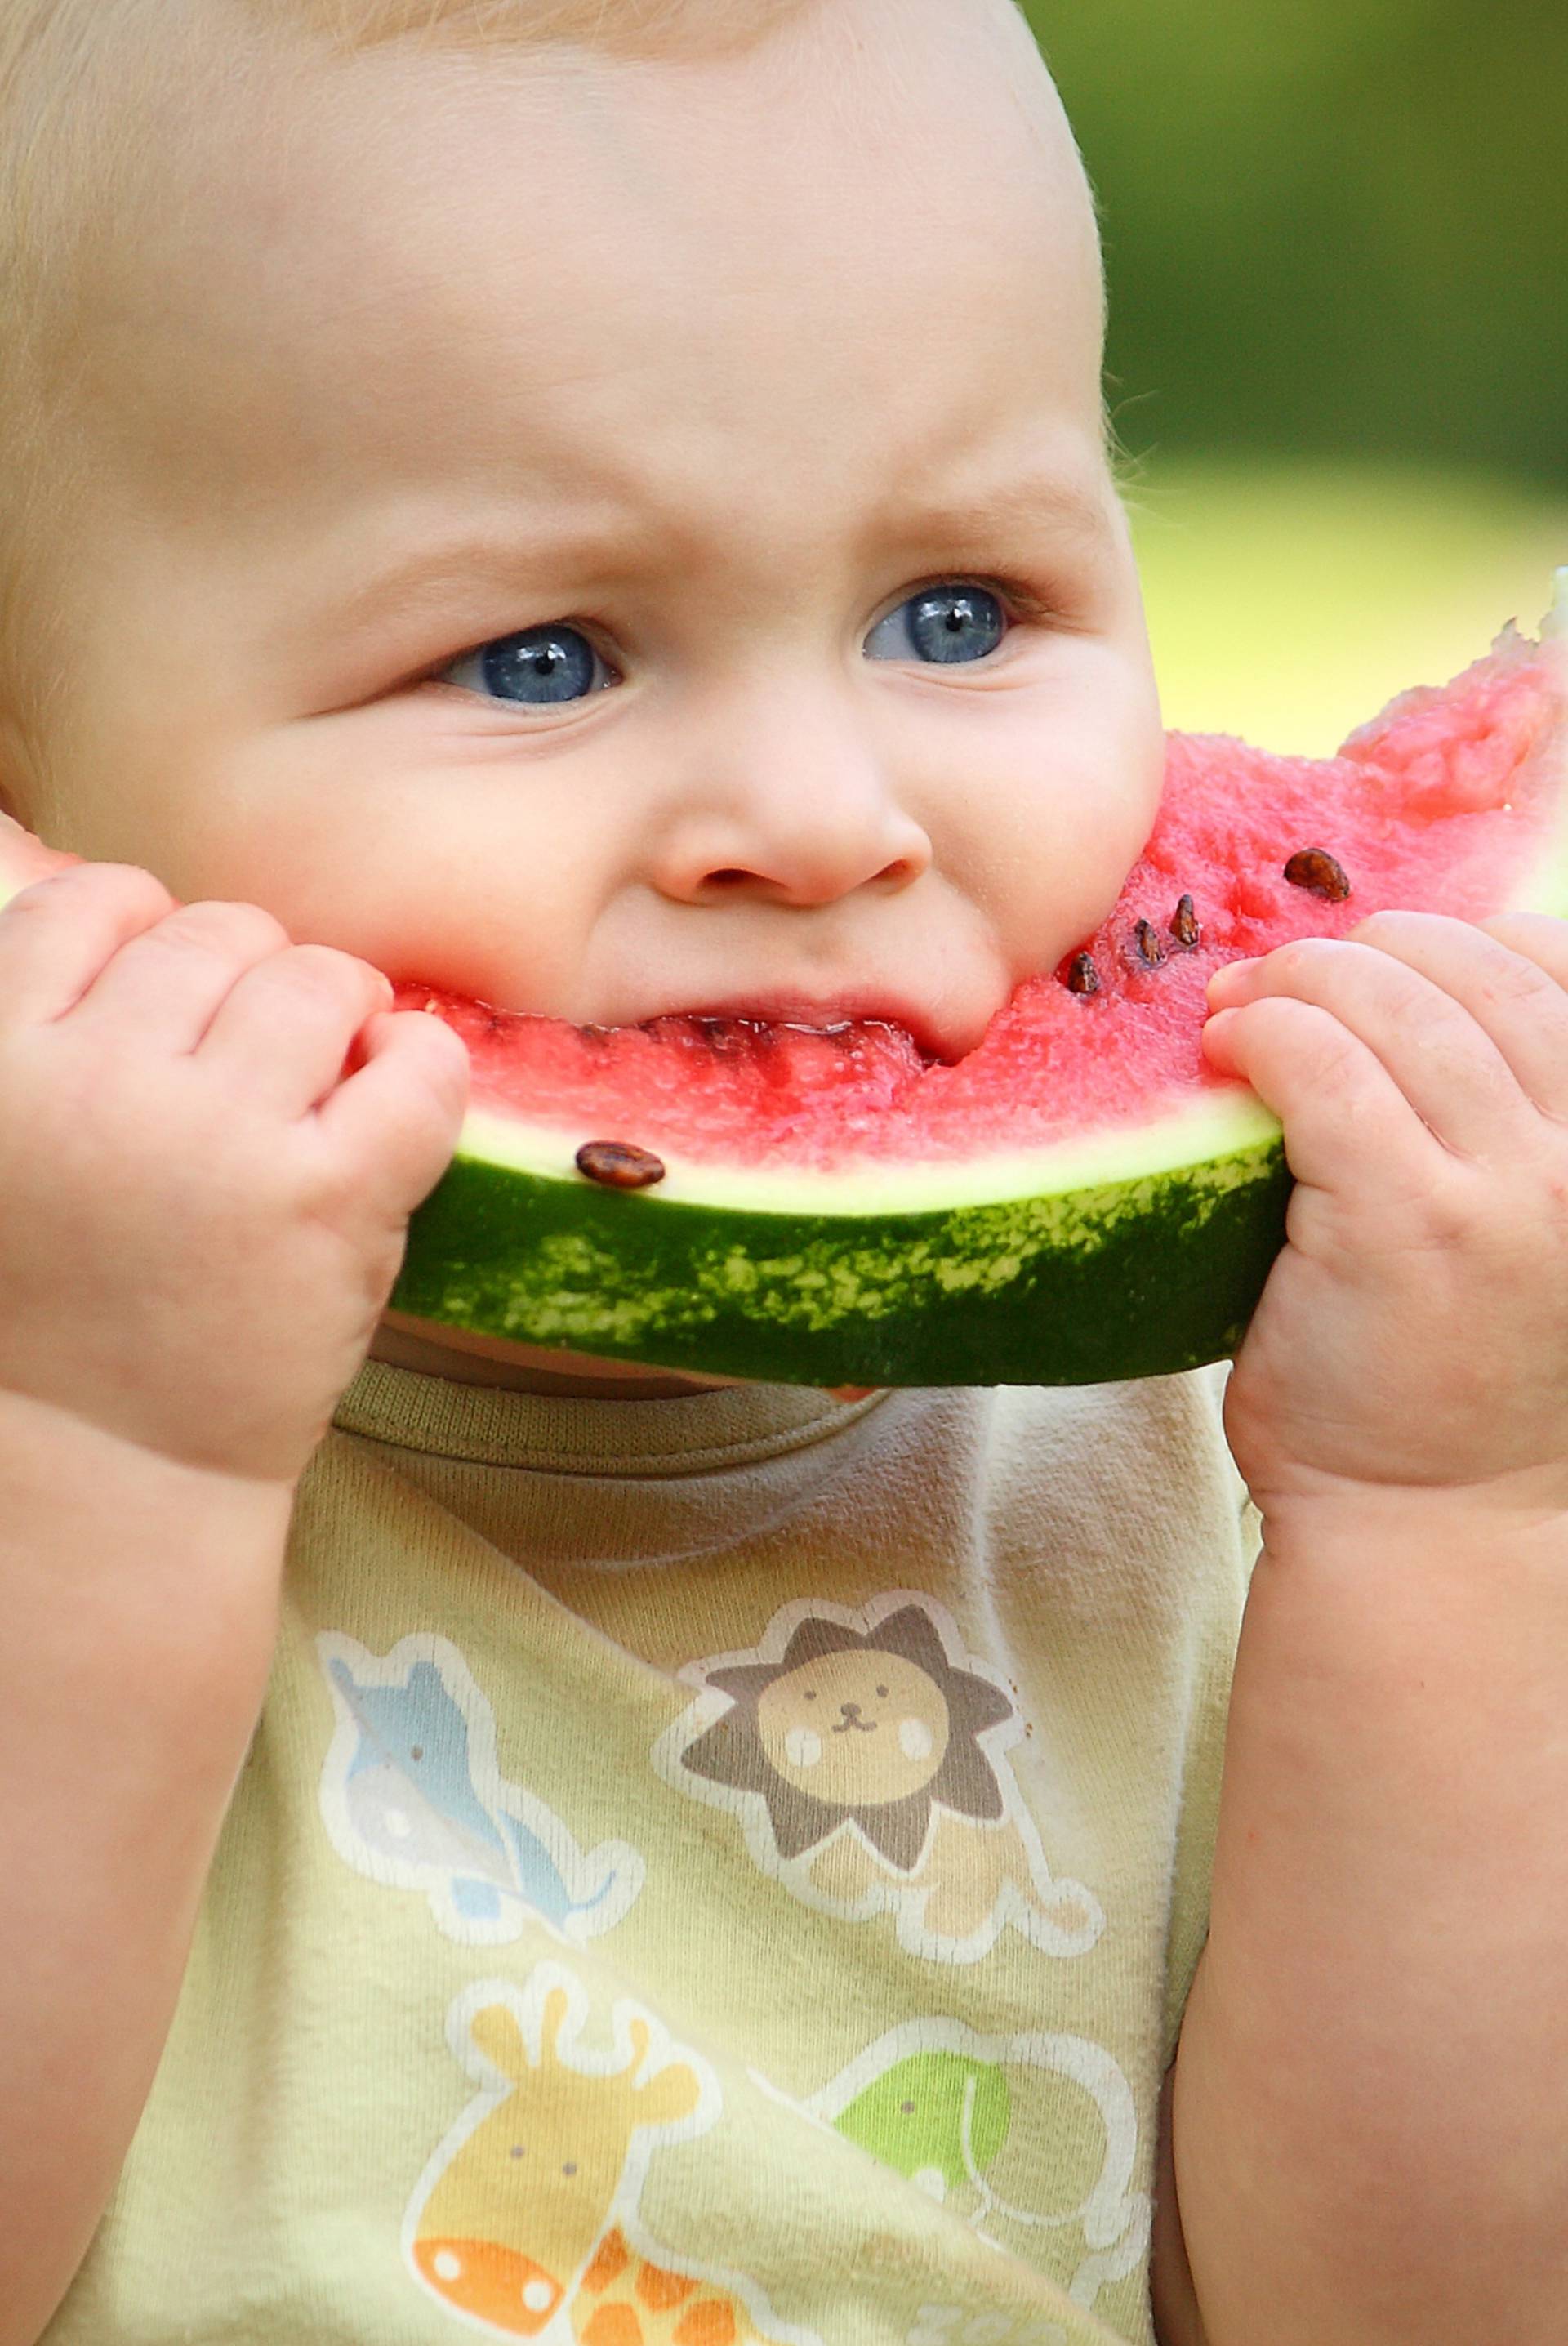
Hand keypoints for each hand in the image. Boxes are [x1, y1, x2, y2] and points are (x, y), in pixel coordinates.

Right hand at [0, 864, 468, 1483]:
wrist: (97, 1477)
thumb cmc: (43, 1313)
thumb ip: (40, 1037)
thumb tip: (136, 920)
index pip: (94, 904)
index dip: (148, 940)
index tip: (173, 1011)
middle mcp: (97, 1083)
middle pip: (216, 935)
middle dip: (246, 984)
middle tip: (251, 1072)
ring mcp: (218, 1138)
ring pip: (314, 979)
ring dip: (334, 1014)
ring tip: (323, 1087)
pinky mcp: (327, 1201)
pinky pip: (417, 1066)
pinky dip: (423, 1064)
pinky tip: (396, 1094)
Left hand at [1202, 910, 1567, 1519]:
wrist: (1431, 1526)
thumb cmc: (1461, 1381)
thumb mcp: (1529, 1233)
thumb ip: (1505, 1125)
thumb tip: (1404, 991)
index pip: (1557, 970)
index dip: (1460, 939)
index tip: (1384, 958)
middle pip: (1478, 972)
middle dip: (1369, 949)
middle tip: (1286, 975)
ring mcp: (1510, 1191)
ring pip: (1396, 1005)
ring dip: (1302, 979)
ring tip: (1241, 1003)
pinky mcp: (1405, 1222)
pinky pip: (1323, 1068)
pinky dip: (1266, 1032)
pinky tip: (1225, 1048)